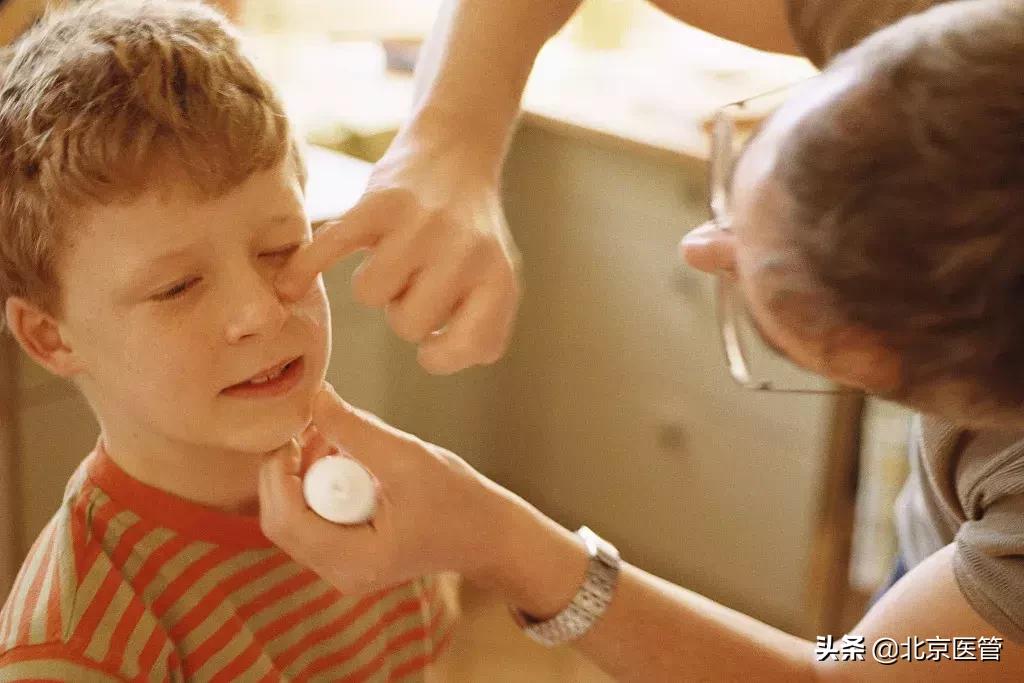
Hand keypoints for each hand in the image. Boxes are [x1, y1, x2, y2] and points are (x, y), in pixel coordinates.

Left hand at [258, 382, 522, 593]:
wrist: (490, 534)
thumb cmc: (459, 502)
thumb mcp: (406, 457)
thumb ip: (355, 429)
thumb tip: (315, 397)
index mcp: (353, 560)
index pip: (285, 519)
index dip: (280, 470)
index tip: (295, 430)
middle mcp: (340, 572)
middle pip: (282, 519)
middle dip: (292, 469)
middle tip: (316, 428)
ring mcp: (343, 565)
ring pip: (296, 516)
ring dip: (307, 473)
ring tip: (337, 440)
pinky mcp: (350, 553)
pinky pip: (315, 517)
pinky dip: (323, 484)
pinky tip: (349, 460)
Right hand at [276, 144, 520, 374]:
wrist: (456, 154)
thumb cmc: (468, 234)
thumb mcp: (495, 281)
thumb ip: (482, 330)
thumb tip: (437, 358)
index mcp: (498, 277)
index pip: (466, 348)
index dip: (441, 353)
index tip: (436, 336)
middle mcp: (466, 251)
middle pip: (407, 325)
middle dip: (403, 312)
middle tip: (416, 282)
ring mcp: (423, 224)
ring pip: (370, 294)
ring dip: (375, 285)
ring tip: (395, 259)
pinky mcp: (381, 201)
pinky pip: (333, 247)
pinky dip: (306, 268)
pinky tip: (290, 286)